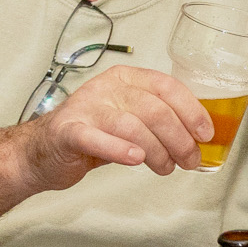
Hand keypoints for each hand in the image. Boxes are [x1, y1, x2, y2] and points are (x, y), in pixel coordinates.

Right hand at [17, 65, 212, 186]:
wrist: (42, 151)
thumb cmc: (93, 133)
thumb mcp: (130, 118)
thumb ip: (159, 120)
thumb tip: (199, 136)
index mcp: (126, 78)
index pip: (167, 87)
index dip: (192, 111)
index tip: (205, 134)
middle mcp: (106, 87)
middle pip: (155, 110)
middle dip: (180, 139)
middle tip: (189, 160)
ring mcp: (86, 107)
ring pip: (133, 126)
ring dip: (158, 152)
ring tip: (165, 168)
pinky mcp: (68, 131)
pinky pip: (96, 138)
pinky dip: (120, 149)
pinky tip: (136, 159)